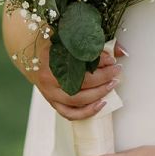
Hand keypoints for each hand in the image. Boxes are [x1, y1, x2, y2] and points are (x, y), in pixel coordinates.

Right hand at [10, 23, 125, 119]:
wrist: (32, 59)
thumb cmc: (55, 49)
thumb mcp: (72, 42)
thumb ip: (97, 46)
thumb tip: (122, 51)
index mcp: (52, 58)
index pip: (80, 61)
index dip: (100, 61)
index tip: (112, 59)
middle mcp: (49, 77)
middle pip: (81, 82)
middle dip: (103, 77)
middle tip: (116, 71)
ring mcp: (49, 92)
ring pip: (77, 99)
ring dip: (99, 94)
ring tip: (112, 85)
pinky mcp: (52, 103)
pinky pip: (70, 114)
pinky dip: (87, 112)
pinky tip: (101, 104)